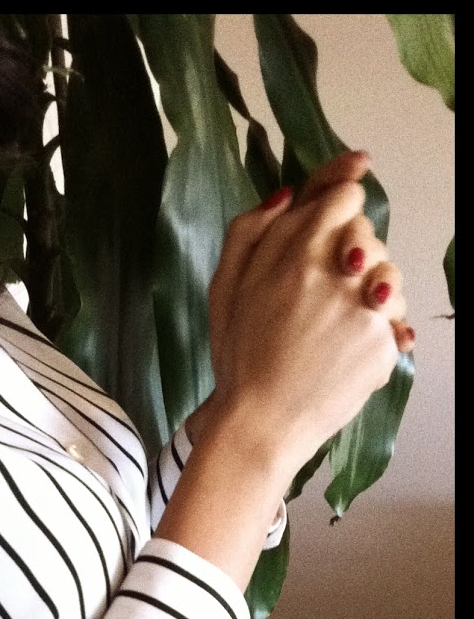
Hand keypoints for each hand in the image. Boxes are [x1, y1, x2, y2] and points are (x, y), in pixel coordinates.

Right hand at [201, 152, 409, 481]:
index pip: (345, 196)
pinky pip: (393, 325)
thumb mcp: (224, 286)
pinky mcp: (383, 344)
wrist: (260, 425)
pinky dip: (373, 340)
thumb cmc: (240, 359)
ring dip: (370, 297)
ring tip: (334, 331)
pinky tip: (342, 358)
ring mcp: (365, 308)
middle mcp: (337, 271)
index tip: (343, 209)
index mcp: (297, 249)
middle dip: (354, 257)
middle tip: (324, 293)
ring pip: (389, 279)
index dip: (342, 206)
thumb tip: (288, 193)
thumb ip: (250, 230)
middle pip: (370, 236)